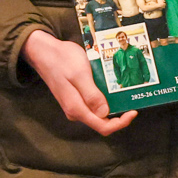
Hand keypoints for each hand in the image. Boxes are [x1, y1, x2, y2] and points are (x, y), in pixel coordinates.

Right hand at [22, 29, 137, 135]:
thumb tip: (105, 113)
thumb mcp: (79, 74)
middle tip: (131, 98)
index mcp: (77, 108)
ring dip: (112, 105)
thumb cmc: (62, 59)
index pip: (103, 127)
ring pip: (98, 113)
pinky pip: (93, 103)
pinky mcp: (75, 98)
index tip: (133, 111)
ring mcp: (74, 105)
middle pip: (101, 122)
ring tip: (123, 91)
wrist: (43, 51)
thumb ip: (91, 95)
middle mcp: (75, 111)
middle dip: (118, 114)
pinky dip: (104, 98)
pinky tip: (110, 87)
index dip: (120, 123)